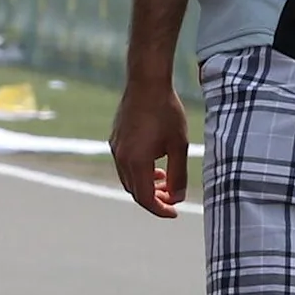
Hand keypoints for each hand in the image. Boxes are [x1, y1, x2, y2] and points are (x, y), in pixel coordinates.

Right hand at [109, 79, 192, 218]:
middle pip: (135, 191)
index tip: (174, 212)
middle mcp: (121, 158)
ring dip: (145, 185)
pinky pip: (124, 165)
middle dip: (154, 199)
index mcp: (136, 162)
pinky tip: (153, 163)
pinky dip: (138, 172)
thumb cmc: (166, 111)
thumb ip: (178, 175)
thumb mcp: (179, 145)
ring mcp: (115, 148)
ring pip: (128, 179)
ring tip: (163, 179)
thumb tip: (178, 197)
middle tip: (172, 198)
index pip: (145, 198)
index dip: (160, 209)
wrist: (146, 82)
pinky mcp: (115, 139)